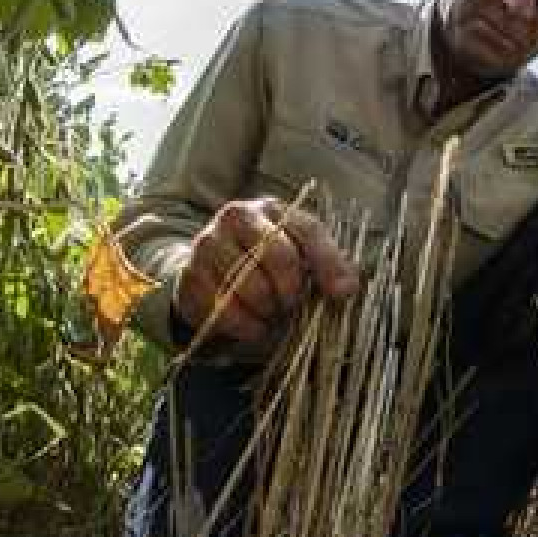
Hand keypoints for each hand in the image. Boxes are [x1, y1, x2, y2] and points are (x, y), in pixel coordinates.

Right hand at [174, 197, 358, 345]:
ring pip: (251, 286)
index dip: (329, 264)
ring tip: (272, 315)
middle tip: (293, 306)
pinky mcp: (190, 276)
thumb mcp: (300, 256)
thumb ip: (328, 265)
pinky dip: (247, 327)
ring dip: (269, 312)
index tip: (342, 294)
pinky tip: (254, 327)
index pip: (308, 231)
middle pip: (280, 258)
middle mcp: (236, 217)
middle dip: (293, 291)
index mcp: (271, 209)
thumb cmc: (264, 265)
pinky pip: (225, 310)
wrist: (209, 274)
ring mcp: (208, 244)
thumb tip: (347, 288)